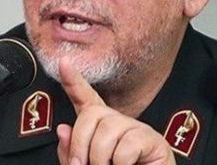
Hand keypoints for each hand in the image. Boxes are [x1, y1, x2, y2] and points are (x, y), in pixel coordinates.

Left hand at [56, 59, 175, 164]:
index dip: (73, 81)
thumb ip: (72, 152)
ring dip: (100, 159)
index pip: (85, 100)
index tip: (63, 63)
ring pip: (108, 129)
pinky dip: (120, 164)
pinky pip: (127, 146)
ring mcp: (137, 130)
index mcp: (100, 129)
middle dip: (80, 143)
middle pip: (91, 113)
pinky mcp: (153, 141)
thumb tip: (63, 129)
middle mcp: (119, 124)